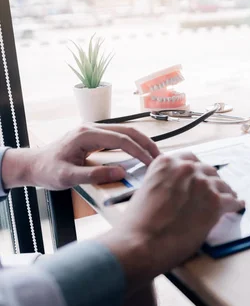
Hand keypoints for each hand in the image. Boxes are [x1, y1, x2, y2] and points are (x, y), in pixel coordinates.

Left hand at [3, 124, 160, 189]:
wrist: (33, 165)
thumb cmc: (47, 171)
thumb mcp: (68, 177)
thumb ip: (94, 175)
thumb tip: (121, 172)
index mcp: (86, 134)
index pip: (121, 139)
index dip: (139, 150)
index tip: (151, 163)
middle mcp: (91, 128)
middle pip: (127, 130)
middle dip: (146, 143)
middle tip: (160, 158)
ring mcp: (93, 130)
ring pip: (125, 131)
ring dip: (142, 142)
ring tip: (154, 156)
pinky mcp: (95, 136)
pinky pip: (119, 137)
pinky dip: (133, 144)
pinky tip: (140, 153)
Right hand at [100, 152, 244, 289]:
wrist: (140, 243)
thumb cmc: (137, 224)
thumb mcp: (146, 191)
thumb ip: (163, 183)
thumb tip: (175, 191)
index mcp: (166, 163)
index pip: (189, 160)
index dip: (196, 171)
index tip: (199, 177)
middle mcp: (186, 168)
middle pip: (208, 171)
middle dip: (210, 182)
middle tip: (212, 192)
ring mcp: (202, 184)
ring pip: (222, 185)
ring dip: (223, 192)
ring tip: (227, 199)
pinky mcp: (215, 202)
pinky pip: (232, 201)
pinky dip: (235, 205)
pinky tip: (237, 207)